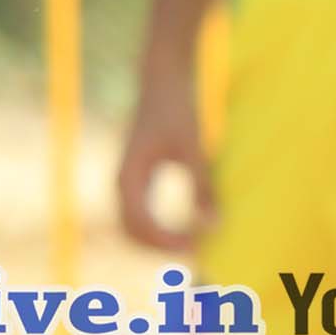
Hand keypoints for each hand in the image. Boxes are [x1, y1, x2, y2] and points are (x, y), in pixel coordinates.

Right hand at [110, 78, 212, 253]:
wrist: (161, 83)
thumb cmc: (177, 111)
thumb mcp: (194, 149)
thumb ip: (203, 187)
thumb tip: (213, 225)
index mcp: (129, 178)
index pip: (141, 226)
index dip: (167, 242)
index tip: (196, 247)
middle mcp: (122, 184)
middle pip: (131, 233)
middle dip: (160, 247)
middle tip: (195, 250)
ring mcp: (126, 182)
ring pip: (132, 227)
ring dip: (157, 240)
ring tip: (191, 242)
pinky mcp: (135, 179)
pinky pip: (139, 215)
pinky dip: (157, 229)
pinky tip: (182, 228)